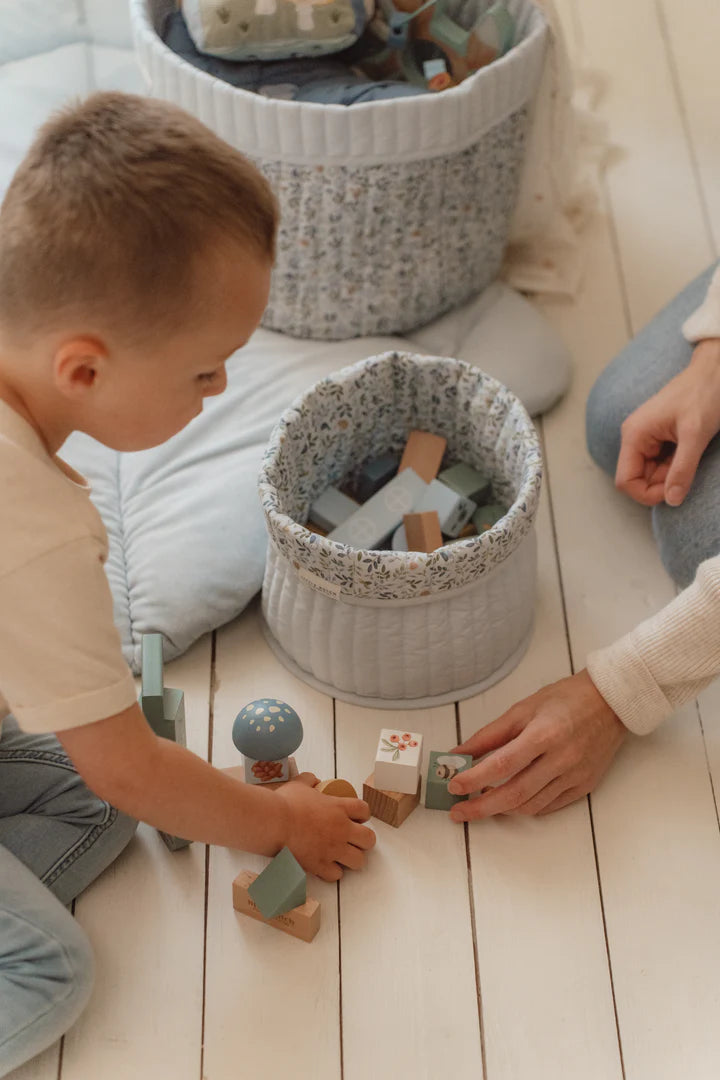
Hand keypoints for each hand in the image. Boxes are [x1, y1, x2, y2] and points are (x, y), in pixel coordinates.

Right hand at [275, 773, 375, 880]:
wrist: (273, 822)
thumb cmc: (284, 803)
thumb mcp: (299, 785)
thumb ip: (309, 780)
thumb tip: (313, 780)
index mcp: (339, 808)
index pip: (365, 810)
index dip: (363, 816)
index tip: (356, 819)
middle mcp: (341, 829)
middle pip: (369, 839)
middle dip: (364, 841)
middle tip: (353, 840)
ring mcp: (333, 849)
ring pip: (358, 861)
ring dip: (351, 859)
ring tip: (342, 856)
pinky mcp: (320, 865)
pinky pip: (336, 875)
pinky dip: (332, 872)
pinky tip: (325, 866)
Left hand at [446, 670, 626, 820]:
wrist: (611, 702)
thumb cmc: (566, 699)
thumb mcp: (523, 708)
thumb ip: (490, 734)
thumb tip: (460, 752)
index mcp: (544, 734)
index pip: (502, 764)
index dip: (475, 779)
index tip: (454, 786)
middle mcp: (561, 759)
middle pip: (515, 794)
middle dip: (482, 807)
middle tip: (459, 811)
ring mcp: (575, 776)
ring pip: (531, 805)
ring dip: (502, 809)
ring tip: (481, 802)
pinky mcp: (585, 786)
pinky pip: (549, 806)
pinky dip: (526, 807)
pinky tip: (510, 801)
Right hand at [615, 338, 719, 506]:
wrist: (716, 370)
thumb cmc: (704, 393)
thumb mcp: (696, 434)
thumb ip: (682, 469)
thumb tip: (672, 501)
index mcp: (635, 435)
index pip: (626, 481)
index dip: (648, 493)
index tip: (674, 491)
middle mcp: (635, 437)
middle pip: (638, 479)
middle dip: (662, 484)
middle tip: (688, 471)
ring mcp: (646, 438)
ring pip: (651, 473)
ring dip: (671, 475)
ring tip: (691, 456)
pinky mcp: (658, 438)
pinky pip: (661, 463)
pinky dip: (676, 466)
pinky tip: (690, 452)